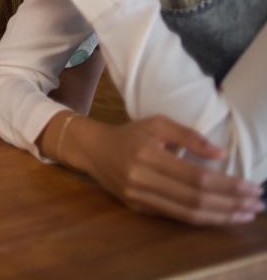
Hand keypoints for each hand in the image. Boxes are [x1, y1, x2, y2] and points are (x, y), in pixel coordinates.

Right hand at [71, 115, 263, 225]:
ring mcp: (138, 197)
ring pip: (187, 214)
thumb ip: (190, 136)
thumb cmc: (129, 133)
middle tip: (255, 205)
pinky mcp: (138, 209)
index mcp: (148, 154)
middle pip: (195, 199)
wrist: (92, 149)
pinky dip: (201, 218)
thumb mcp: (157, 123)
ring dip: (220, 217)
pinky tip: (219, 216)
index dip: (228, 185)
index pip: (196, 177)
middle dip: (230, 204)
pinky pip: (175, 217)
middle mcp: (142, 179)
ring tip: (244, 215)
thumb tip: (221, 155)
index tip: (252, 188)